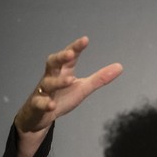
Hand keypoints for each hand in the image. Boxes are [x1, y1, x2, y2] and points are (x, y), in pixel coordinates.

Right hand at [14, 36, 122, 156]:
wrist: (39, 116)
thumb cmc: (61, 97)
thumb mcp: (83, 88)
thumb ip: (99, 78)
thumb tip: (120, 66)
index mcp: (63, 71)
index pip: (69, 57)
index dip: (75, 48)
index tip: (85, 40)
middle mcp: (51, 77)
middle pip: (52, 63)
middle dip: (60, 58)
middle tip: (70, 54)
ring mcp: (42, 91)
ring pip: (47, 83)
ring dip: (58, 82)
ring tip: (69, 80)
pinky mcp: (37, 105)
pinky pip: (39, 103)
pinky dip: (45, 104)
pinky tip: (52, 105)